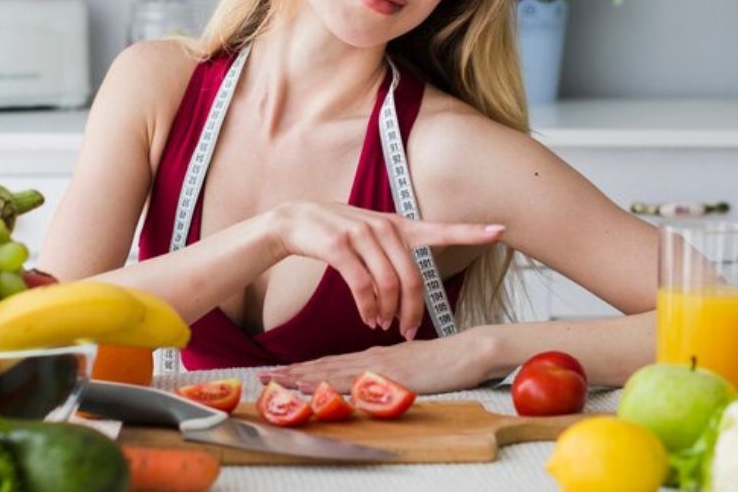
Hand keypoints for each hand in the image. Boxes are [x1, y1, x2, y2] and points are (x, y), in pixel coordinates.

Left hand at [257, 331, 494, 394]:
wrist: (474, 350)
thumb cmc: (452, 360)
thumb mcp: (416, 365)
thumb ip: (397, 370)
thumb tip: (380, 380)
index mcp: (378, 356)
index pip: (335, 363)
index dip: (307, 368)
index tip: (282, 372)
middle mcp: (374, 358)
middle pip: (326, 366)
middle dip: (294, 373)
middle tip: (263, 377)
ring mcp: (380, 366)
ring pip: (333, 372)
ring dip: (302, 378)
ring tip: (275, 382)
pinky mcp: (390, 375)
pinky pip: (352, 381)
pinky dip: (327, 383)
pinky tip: (312, 387)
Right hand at [261, 201, 503, 339]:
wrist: (295, 220)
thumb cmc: (338, 233)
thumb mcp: (371, 236)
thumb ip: (394, 254)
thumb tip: (408, 294)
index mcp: (399, 225)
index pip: (441, 228)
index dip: (472, 231)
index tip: (501, 230)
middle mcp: (385, 227)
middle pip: (413, 277)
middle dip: (414, 310)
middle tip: (409, 331)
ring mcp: (362, 235)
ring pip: (389, 284)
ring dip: (388, 312)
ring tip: (382, 325)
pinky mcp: (340, 247)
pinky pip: (363, 286)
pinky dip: (368, 307)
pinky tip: (368, 317)